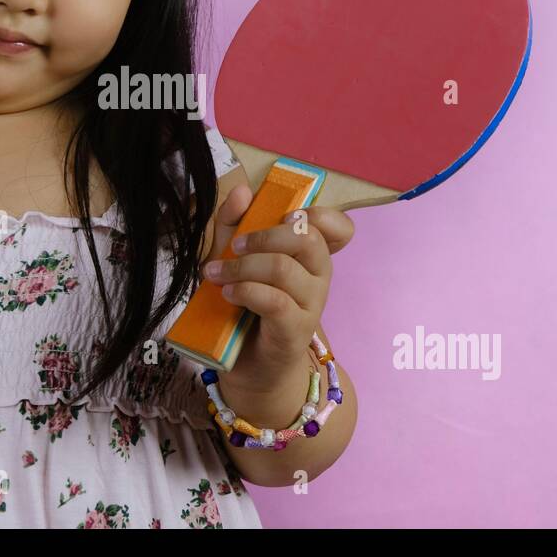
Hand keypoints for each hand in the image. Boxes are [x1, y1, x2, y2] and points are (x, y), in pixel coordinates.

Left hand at [199, 183, 354, 390]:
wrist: (248, 365)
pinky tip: (229, 294)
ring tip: (217, 274)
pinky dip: (247, 291)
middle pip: (308, 239)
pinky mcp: (295, 330)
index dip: (319, 214)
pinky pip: (276, 301)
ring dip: (243, 266)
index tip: (284, 217)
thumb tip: (242, 192)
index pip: (340, 227)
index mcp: (312, 255)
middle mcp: (320, 277)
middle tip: (235, 247)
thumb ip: (234, 222)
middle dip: (265, 236)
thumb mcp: (233, 256)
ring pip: (285, 268)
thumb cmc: (245, 305)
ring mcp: (311, 304)